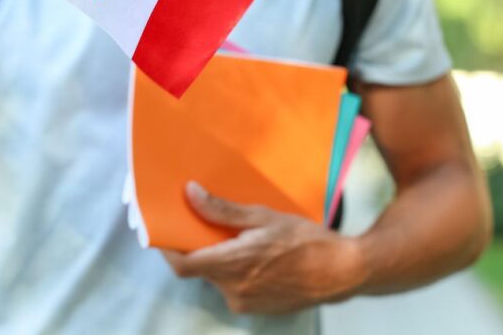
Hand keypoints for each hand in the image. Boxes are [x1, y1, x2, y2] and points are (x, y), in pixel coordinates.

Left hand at [162, 182, 365, 313]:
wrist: (341, 272)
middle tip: (207, 224)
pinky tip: (257, 255)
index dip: (166, 249)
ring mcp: (245, 303)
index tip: (162, 230)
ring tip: (240, 237)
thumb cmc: (305, 240)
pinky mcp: (257, 309)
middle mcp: (233, 290)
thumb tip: (190, 194)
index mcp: (232, 264)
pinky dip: (237, 271)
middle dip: (200, 248)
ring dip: (221, 259)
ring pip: (219, 278)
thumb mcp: (263, 217)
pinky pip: (235, 287)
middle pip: (200, 269)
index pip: (182, 265)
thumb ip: (223, 210)